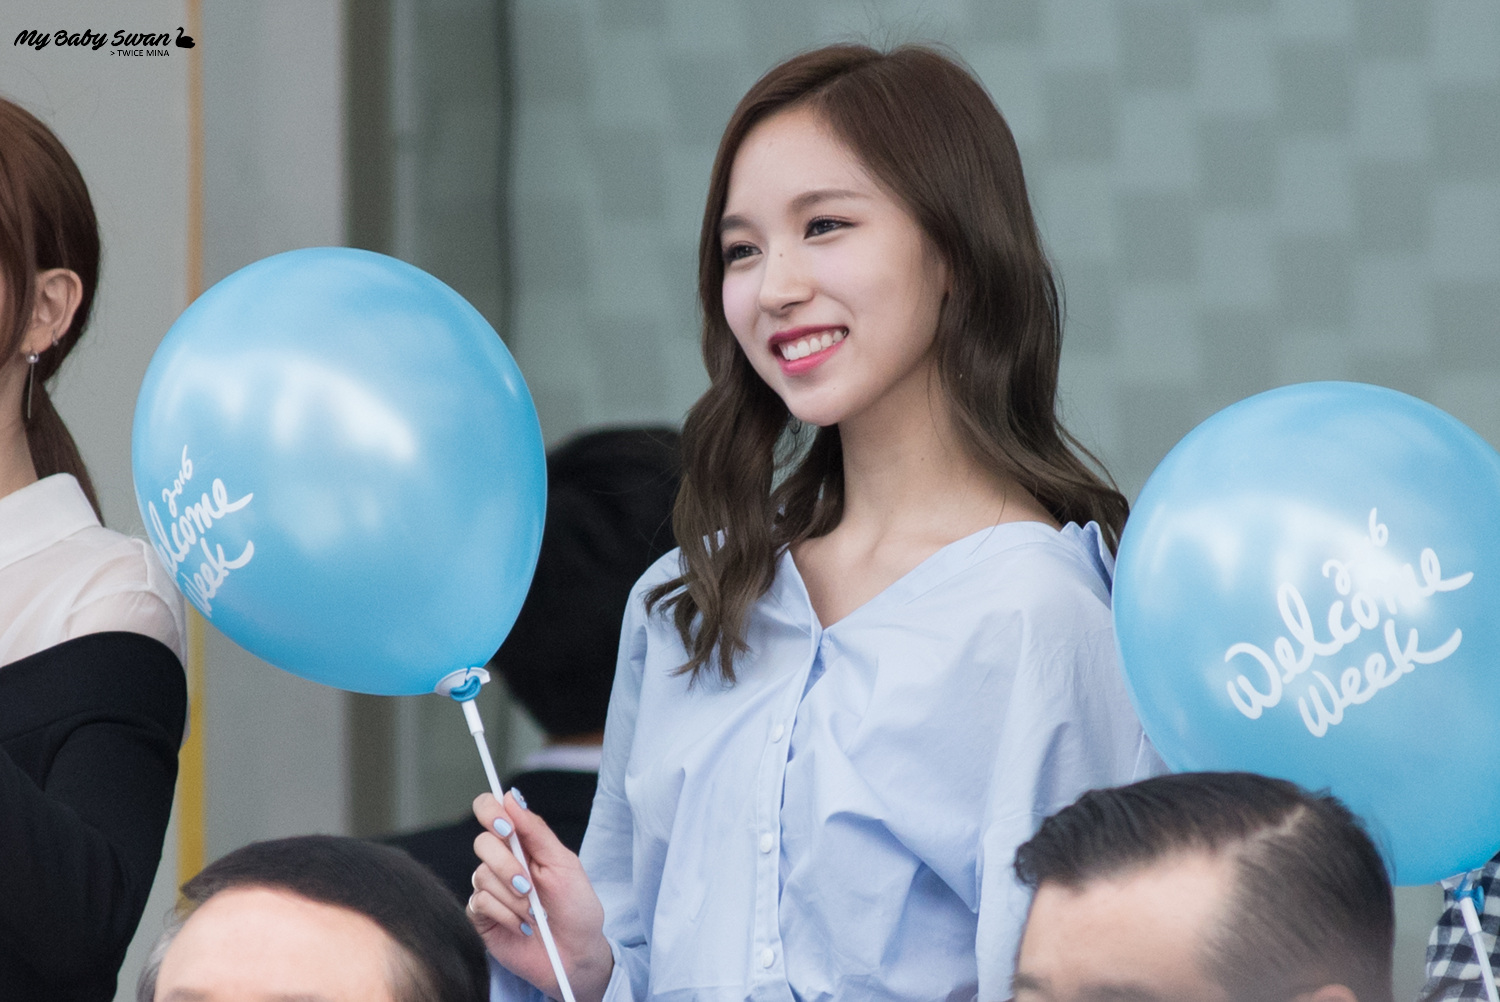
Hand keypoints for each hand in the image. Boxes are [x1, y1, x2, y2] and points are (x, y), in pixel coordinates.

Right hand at [469, 790, 613, 1001]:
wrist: (575, 954)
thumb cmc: (576, 908)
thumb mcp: (564, 863)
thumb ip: (535, 831)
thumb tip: (511, 796)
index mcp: (523, 842)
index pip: (491, 811)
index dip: (490, 811)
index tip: (504, 826)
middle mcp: (501, 861)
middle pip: (483, 843)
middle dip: (507, 865)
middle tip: (529, 886)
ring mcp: (490, 888)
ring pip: (482, 876)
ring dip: (513, 897)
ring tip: (534, 913)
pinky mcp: (481, 915)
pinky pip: (479, 902)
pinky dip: (505, 914)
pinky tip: (522, 926)